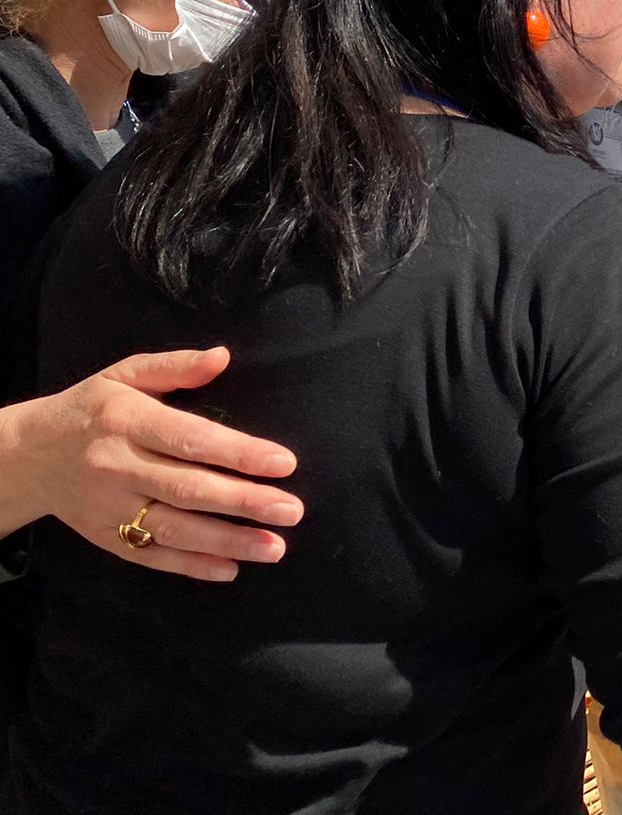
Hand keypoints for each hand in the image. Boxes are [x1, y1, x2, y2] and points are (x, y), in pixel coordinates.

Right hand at [7, 348, 301, 582]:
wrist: (25, 456)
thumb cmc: (91, 409)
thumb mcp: (124, 375)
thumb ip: (175, 366)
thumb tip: (223, 356)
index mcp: (126, 421)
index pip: (191, 439)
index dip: (239, 453)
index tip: (285, 463)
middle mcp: (116, 467)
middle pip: (187, 489)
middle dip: (244, 503)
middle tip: (292, 510)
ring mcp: (108, 508)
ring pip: (173, 530)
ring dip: (227, 542)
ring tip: (275, 547)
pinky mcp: (103, 538)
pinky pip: (150, 556)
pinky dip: (191, 566)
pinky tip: (230, 569)